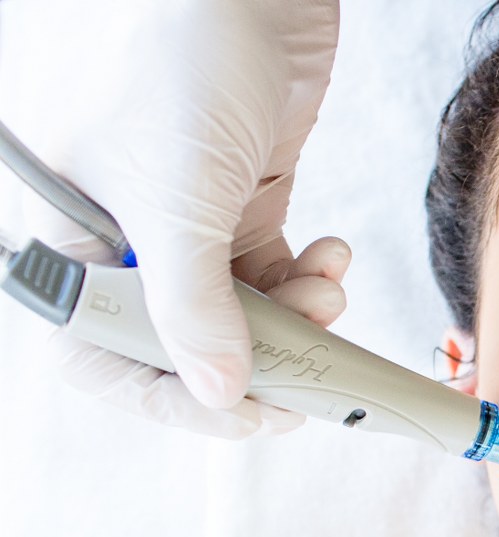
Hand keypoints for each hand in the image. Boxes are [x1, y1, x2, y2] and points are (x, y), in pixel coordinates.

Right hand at [34, 0, 339, 435]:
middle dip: (255, 362)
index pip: (104, 355)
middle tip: (312, 381)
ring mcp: (188, 225)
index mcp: (72, 242)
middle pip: (184, 344)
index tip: (249, 414)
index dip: (173, 400)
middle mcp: (125, 241)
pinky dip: (311, 278)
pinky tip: (333, 253)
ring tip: (327, 290)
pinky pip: (276, 274)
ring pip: (243, 315)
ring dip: (296, 320)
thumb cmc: (183, 68)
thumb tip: (219, 394)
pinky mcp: (242, 204)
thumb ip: (194, 309)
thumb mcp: (177, 202)